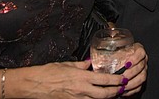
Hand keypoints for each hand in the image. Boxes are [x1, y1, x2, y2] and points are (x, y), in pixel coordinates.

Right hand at [22, 44, 146, 97]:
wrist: (35, 85)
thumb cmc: (49, 73)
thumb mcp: (67, 64)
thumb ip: (80, 65)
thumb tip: (89, 63)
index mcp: (81, 77)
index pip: (104, 80)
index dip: (116, 80)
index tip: (123, 79)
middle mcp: (81, 89)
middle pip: (104, 94)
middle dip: (116, 92)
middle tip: (122, 88)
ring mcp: (77, 98)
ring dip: (107, 97)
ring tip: (114, 93)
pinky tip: (98, 97)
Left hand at [99, 42, 146, 96]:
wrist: (121, 62)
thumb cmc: (117, 54)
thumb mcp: (115, 51)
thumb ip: (112, 53)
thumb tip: (102, 57)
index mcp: (138, 50)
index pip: (140, 53)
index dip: (135, 59)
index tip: (126, 64)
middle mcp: (143, 60)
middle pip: (141, 66)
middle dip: (131, 73)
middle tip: (122, 77)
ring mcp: (143, 70)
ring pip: (142, 77)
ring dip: (132, 83)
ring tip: (122, 85)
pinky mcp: (141, 80)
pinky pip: (139, 86)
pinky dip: (131, 90)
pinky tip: (123, 91)